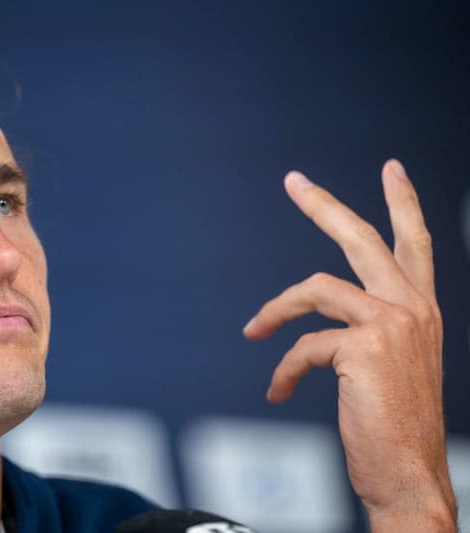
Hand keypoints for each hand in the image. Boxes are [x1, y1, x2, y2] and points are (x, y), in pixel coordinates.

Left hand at [242, 160, 456, 531]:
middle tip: (293, 180)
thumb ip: (371, 331)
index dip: (404, 204)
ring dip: (274, 311)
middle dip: (324, 205)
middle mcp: (413, 308)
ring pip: (314, 288)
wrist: (410, 476)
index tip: (392, 169)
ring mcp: (392, 323)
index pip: (416, 245)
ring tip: (253, 332)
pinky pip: (303, 346)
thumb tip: (325, 319)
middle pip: (362, 239)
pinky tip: (279, 390)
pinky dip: (284, 368)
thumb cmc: (395, 427)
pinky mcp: (364, 346)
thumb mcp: (392, 368)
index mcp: (422, 311)